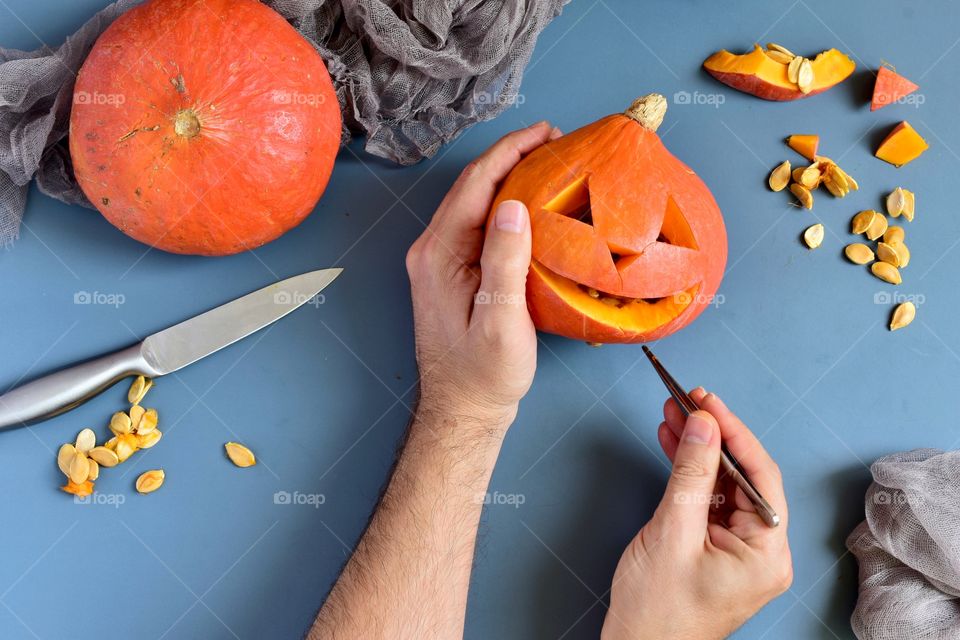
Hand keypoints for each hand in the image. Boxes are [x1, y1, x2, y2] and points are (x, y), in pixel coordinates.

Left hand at [405, 121, 559, 429]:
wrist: (463, 409)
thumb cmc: (483, 375)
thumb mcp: (500, 322)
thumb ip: (503, 263)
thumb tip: (512, 205)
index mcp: (438, 255)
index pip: (475, 185)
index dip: (511, 150)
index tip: (548, 132)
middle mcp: (432, 249)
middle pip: (473, 185)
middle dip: (513, 155)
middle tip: (558, 141)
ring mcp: (440, 259)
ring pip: (476, 201)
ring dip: (510, 176)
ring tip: (551, 162)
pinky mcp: (453, 271)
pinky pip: (479, 223)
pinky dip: (507, 204)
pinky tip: (533, 202)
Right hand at [602, 390, 791, 639]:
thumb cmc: (657, 611)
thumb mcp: (672, 533)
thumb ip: (690, 474)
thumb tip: (703, 425)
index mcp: (766, 552)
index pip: (760, 474)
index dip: (733, 432)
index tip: (706, 401)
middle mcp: (762, 550)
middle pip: (742, 476)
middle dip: (711, 436)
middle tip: (686, 401)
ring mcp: (739, 549)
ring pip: (723, 483)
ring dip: (697, 450)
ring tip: (672, 415)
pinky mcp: (716, 548)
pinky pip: (709, 500)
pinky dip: (689, 473)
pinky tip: (673, 445)